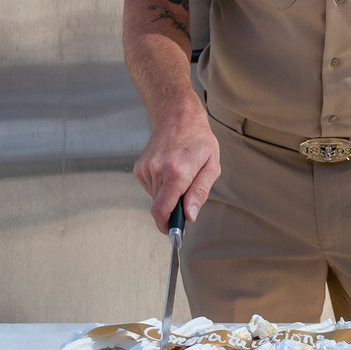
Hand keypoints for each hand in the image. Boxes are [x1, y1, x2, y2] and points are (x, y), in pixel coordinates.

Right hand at [132, 95, 219, 232]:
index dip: (167, 227)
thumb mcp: (211, 166)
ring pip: (155, 198)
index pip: (162, 211)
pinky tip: (168, 170)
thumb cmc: (199, 140)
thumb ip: (199, 193)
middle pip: (160, 206)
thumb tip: (189, 215)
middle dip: (173, 208)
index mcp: (177, 172)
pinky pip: (150, 188)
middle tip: (187, 193)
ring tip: (179, 174)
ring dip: (168, 195)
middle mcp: (157, 171)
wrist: (177, 116)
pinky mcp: (139, 168)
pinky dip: (160, 186)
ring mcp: (146, 169)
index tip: (174, 233)